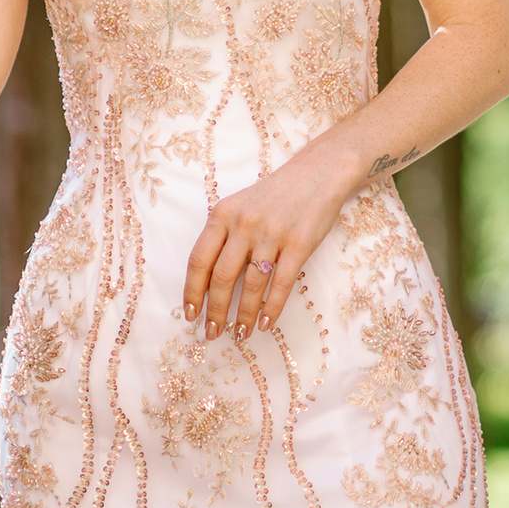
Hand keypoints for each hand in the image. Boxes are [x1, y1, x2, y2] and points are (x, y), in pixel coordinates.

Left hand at [183, 140, 356, 341]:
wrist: (317, 173)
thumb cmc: (276, 194)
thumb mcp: (240, 204)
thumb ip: (224, 235)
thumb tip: (207, 280)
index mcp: (223, 214)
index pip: (199, 259)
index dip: (192, 291)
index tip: (190, 314)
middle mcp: (243, 224)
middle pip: (221, 277)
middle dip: (215, 311)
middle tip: (212, 333)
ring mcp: (271, 234)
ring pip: (250, 285)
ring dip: (243, 315)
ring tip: (240, 334)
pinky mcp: (298, 244)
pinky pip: (281, 284)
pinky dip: (271, 309)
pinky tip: (265, 325)